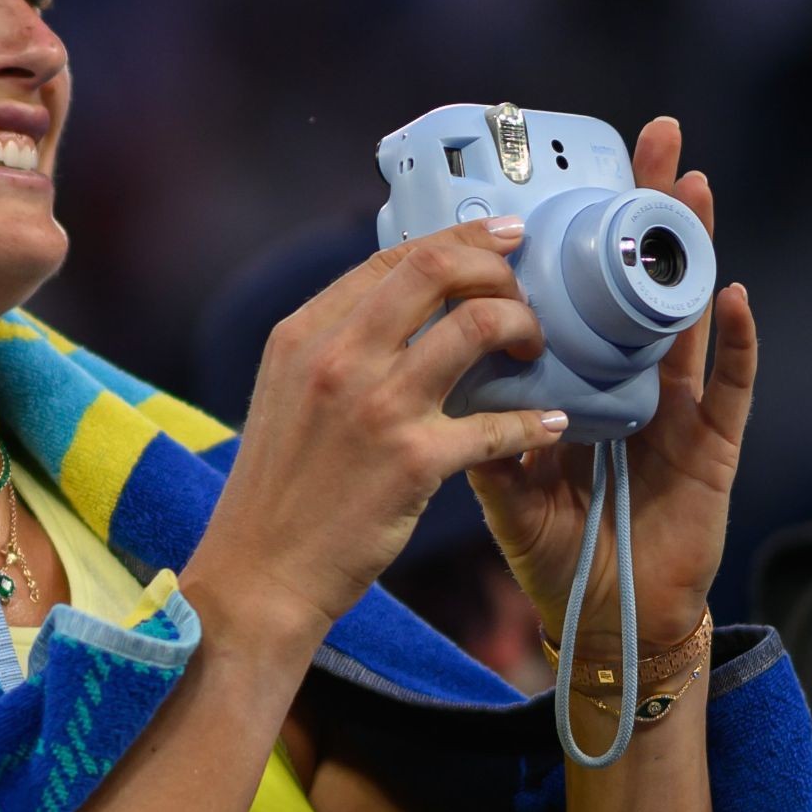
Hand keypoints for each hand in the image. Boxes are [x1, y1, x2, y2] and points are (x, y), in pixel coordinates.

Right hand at [184, 217, 569, 669]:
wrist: (260, 572)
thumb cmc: (279, 489)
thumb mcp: (286, 394)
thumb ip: (333, 346)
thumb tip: (399, 306)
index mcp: (303, 334)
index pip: (393, 256)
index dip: (461, 238)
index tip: (504, 238)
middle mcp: (337, 358)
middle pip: (437, 270)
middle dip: (498, 269)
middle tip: (525, 294)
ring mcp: (376, 407)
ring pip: (477, 327)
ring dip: (523, 330)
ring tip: (533, 353)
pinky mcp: (413, 461)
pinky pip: (498, 422)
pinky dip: (535, 420)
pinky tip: (550, 424)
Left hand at [465, 117, 757, 649]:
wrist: (603, 622)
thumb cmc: (555, 549)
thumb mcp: (500, 486)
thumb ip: (477, 431)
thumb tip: (428, 375)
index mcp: (577, 381)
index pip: (576, 292)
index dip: (574, 236)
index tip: (560, 174)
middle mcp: (630, 381)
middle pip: (637, 281)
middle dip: (644, 211)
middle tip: (652, 139)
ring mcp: (677, 411)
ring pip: (685, 315)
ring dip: (691, 251)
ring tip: (691, 188)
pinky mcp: (712, 451)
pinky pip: (729, 391)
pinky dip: (735, 345)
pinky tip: (731, 296)